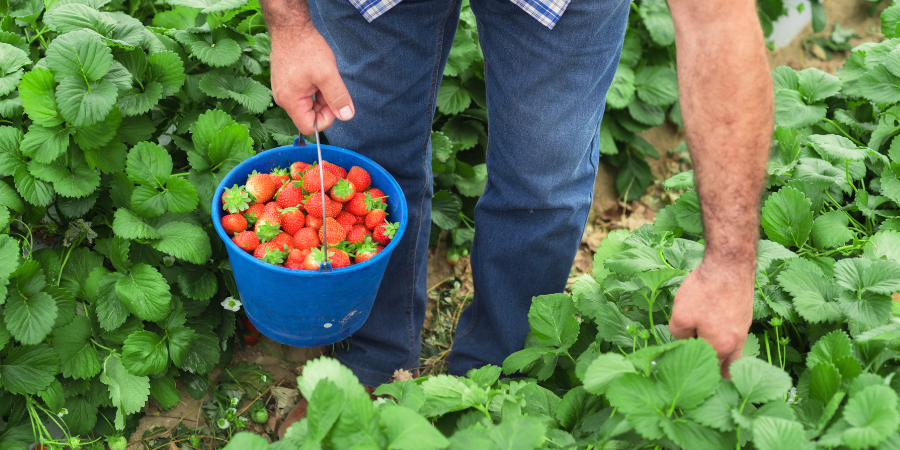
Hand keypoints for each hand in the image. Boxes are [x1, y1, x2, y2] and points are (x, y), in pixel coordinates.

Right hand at [269, 26, 353, 134]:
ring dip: (320, 96)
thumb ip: (337, 97)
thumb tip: (347, 116)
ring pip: (308, 105)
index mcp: (290, 101)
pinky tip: (316, 74)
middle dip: (324, 105)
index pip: (309, 127)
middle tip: (329, 85)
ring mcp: (283, 91)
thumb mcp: (327, 74)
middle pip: (309, 116)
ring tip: (322, 77)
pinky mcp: (286, 83)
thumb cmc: (306, 48)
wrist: (290, 27)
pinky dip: (314, 88)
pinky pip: (303, 95)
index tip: (333, 101)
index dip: (326, 118)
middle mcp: (283, 99)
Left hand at [669, 261, 754, 378]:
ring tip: (710, 365)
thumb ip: (679, 336)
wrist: (730, 264)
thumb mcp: (680, 316)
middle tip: (707, 384)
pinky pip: (734, 337)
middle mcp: (736, 342)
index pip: (709, 371)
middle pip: (726, 367)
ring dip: (722, 359)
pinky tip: (714, 337)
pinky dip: (725, 342)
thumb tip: (684, 342)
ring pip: (732, 352)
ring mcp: (743, 329)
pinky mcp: (744, 316)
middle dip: (717, 376)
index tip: (688, 381)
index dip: (699, 377)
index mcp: (720, 346)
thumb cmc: (705, 290)